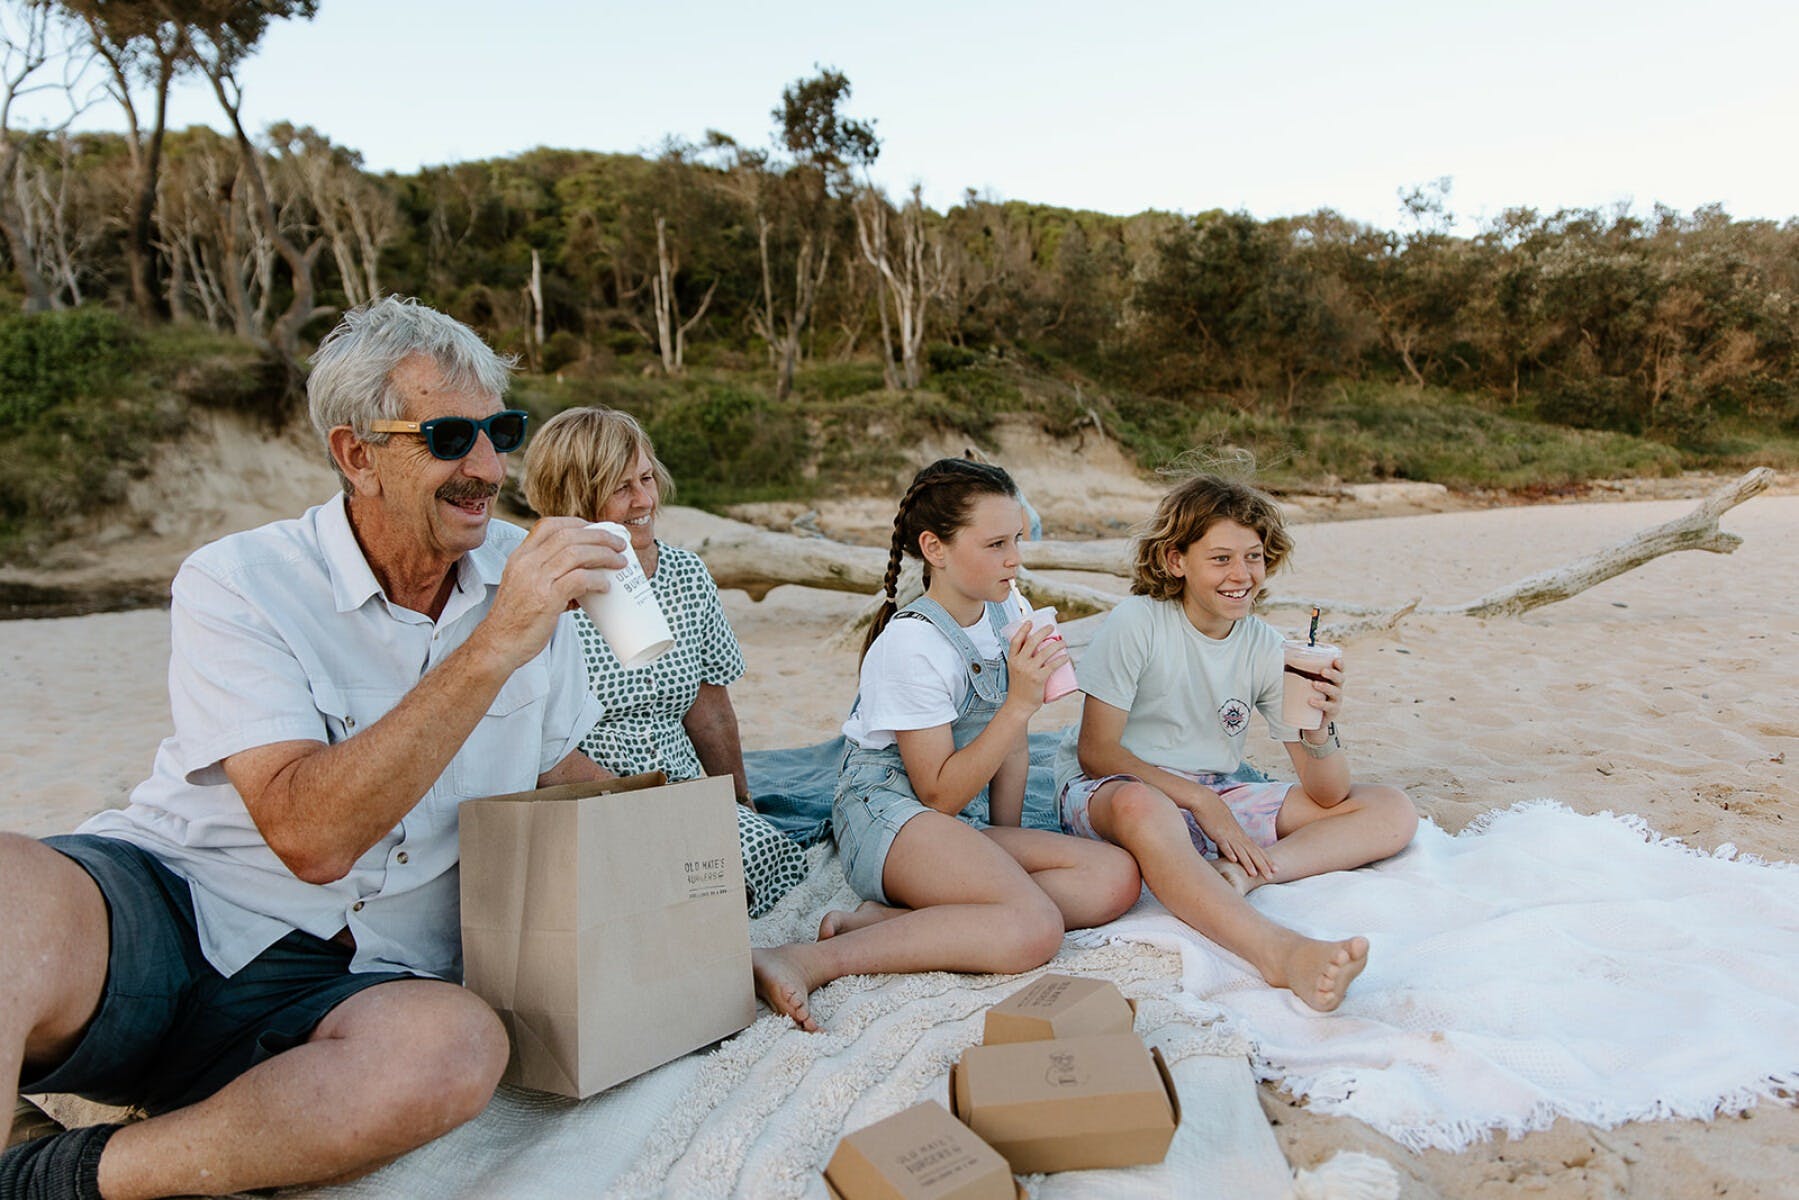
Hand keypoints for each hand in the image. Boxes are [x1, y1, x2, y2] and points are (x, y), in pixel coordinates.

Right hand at [479, 518, 627, 668]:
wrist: (499, 644)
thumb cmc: (516, 619)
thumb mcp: (524, 585)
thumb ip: (548, 575)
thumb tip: (583, 577)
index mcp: (520, 556)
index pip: (549, 525)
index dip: (577, 523)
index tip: (596, 530)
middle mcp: (526, 563)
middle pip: (569, 535)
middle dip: (599, 536)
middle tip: (618, 544)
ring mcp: (535, 580)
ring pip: (576, 553)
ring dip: (604, 554)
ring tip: (619, 562)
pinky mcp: (546, 599)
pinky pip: (579, 579)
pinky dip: (597, 579)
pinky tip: (605, 586)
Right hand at [1001, 620, 1067, 711]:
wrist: (1018, 706)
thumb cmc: (1019, 689)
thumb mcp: (1015, 672)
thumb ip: (1022, 662)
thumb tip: (1036, 652)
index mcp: (1012, 660)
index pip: (1016, 641)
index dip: (1022, 630)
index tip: (1030, 622)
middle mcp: (1019, 663)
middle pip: (1032, 642)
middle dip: (1043, 632)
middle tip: (1052, 628)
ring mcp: (1029, 670)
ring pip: (1045, 652)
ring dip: (1057, 645)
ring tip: (1063, 642)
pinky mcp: (1038, 678)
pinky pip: (1052, 665)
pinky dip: (1061, 659)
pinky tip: (1066, 657)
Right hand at [1184, 787, 1275, 879]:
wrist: (1207, 801)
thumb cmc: (1216, 817)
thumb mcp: (1226, 833)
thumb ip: (1230, 845)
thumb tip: (1231, 857)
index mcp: (1241, 836)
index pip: (1257, 850)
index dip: (1267, 860)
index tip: (1276, 870)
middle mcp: (1238, 836)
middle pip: (1252, 853)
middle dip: (1262, 865)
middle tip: (1271, 877)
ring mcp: (1228, 835)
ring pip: (1240, 851)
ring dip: (1247, 862)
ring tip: (1254, 874)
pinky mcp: (1217, 833)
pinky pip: (1223, 844)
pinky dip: (1228, 852)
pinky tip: (1233, 860)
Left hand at [1306, 656, 1345, 727]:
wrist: (1313, 720)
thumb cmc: (1310, 696)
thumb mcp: (1307, 685)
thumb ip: (1299, 674)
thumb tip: (1284, 661)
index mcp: (1332, 680)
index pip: (1340, 670)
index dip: (1340, 665)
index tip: (1336, 660)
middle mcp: (1337, 688)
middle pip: (1340, 679)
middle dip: (1333, 674)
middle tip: (1323, 671)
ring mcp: (1336, 701)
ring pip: (1336, 692)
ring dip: (1326, 687)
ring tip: (1314, 684)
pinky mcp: (1332, 712)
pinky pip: (1329, 707)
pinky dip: (1320, 703)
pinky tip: (1311, 701)